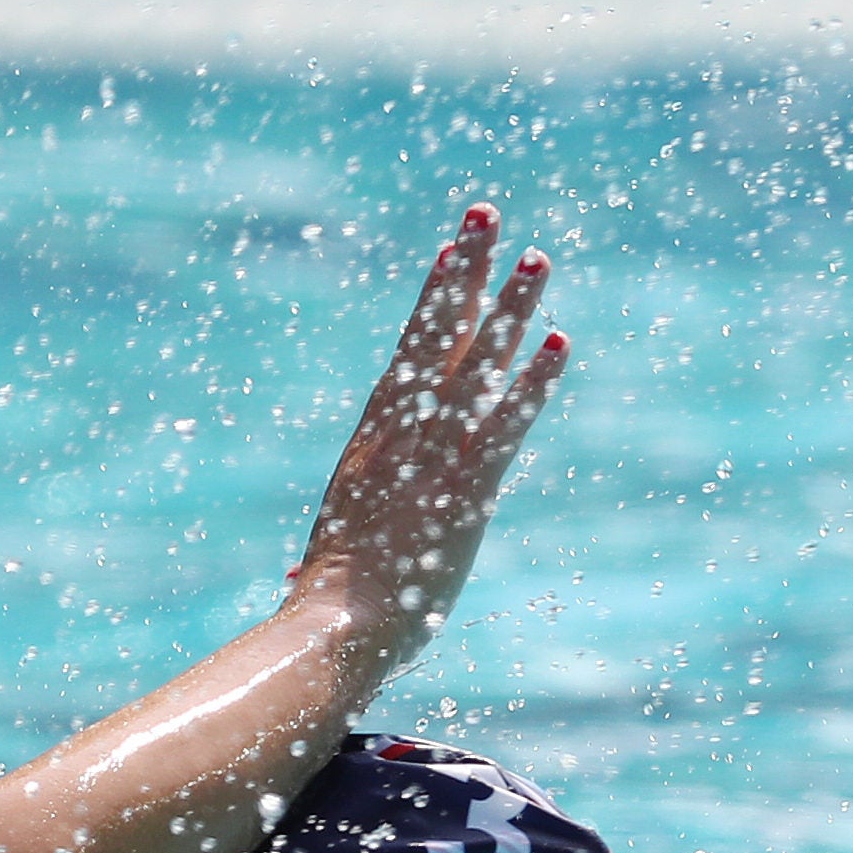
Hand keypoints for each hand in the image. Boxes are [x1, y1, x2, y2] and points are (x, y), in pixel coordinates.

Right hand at [290, 203, 564, 653]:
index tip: (450, 255)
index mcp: (369, 453)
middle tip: (486, 214)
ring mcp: (430, 465)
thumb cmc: (325, 617)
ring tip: (535, 257)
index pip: (406, 362)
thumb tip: (295, 582)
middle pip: (436, 341)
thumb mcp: (332, 569)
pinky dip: (531, 383)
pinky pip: (504, 427)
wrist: (331, 637)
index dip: (432, 305)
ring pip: (473, 370)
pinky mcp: (463, 495)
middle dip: (464, 275)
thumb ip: (333, 557)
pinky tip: (557, 341)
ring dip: (507, 310)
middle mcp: (399, 443)